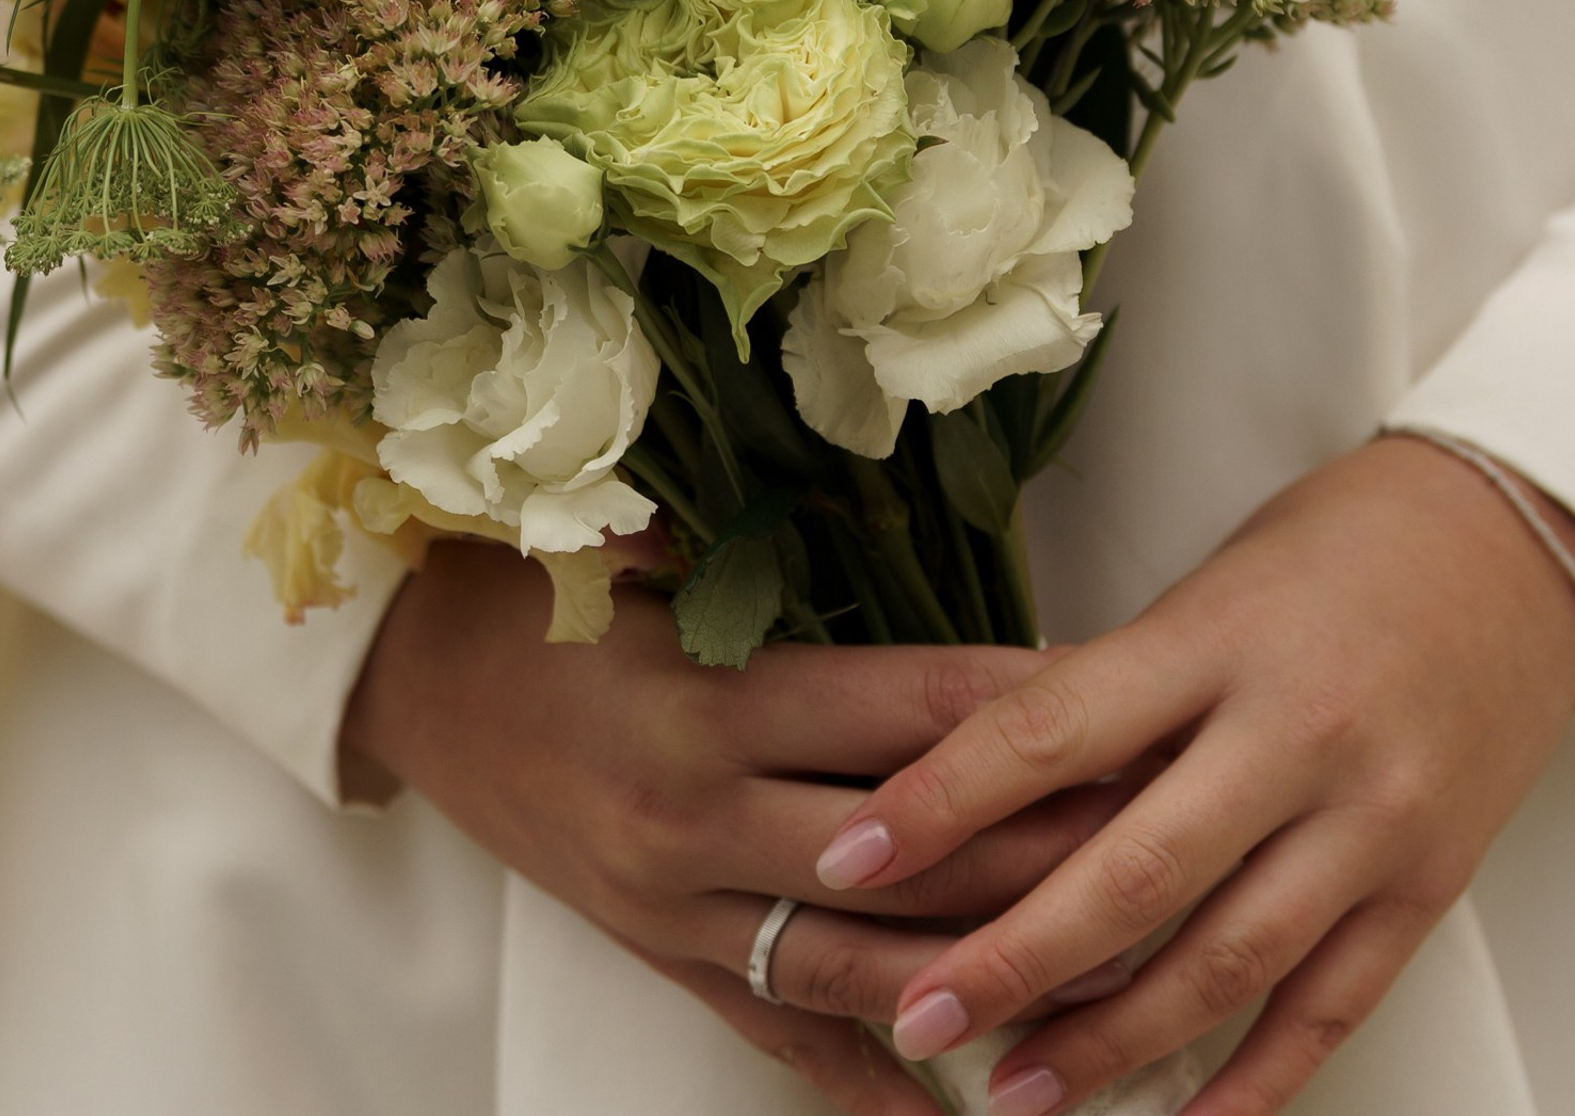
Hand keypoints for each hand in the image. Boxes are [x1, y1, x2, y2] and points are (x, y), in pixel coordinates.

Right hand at [341, 540, 1139, 1111]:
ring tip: (1117, 980)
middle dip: (1052, 848)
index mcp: (707, 698)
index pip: (907, 709)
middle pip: (916, 853)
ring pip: (865, 962)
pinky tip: (970, 1106)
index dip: (1027, 704)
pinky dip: (874, 1081)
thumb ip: (749, 555)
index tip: (1131, 696)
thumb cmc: (521, 593)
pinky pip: (779, 1036)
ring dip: (990, 973)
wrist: (401, 681)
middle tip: (1173, 835)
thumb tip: (888, 516)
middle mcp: (703, 815)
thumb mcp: (624, 546)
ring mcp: (679, 904)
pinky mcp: (658, 954)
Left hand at [817, 437, 1574, 1115]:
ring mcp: (1368, 821)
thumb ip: (1109, 693)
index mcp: (1208, 642)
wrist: (1505, 547)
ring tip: (1017, 1092)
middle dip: (1010, 959)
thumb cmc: (1323, 553)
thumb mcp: (1197, 595)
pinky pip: (1329, 1006)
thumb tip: (977, 787)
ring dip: (1112, 1044)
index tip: (847, 858)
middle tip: (914, 1013)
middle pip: (1129, 873)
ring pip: (1223, 962)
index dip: (937, 802)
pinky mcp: (1426, 887)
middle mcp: (1288, 736)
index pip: (1045, 732)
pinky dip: (1251, 1081)